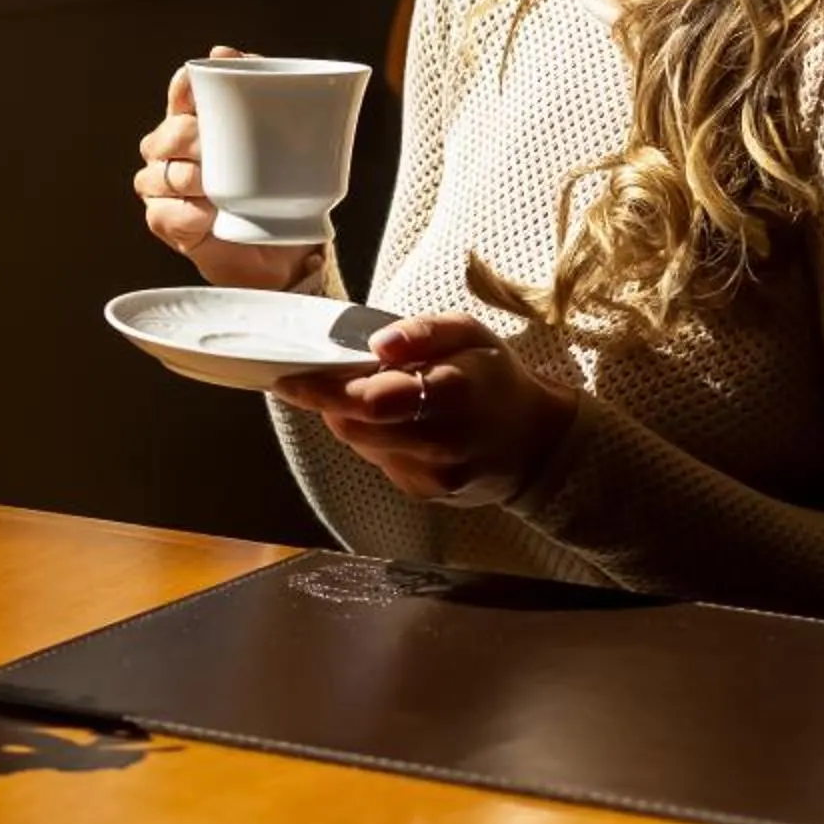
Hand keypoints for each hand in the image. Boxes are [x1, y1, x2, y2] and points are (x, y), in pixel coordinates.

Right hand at [134, 46, 316, 290]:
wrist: (279, 243)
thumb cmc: (274, 185)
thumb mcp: (278, 136)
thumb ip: (259, 90)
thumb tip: (225, 52)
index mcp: (194, 119)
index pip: (181, 91)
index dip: (186, 88)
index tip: (204, 92)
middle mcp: (170, 149)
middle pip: (169, 133)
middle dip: (192, 139)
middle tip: (215, 150)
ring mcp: (161, 185)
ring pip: (161, 174)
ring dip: (191, 179)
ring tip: (216, 188)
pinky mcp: (164, 221)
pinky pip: (163, 213)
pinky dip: (188, 214)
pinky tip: (208, 215)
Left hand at [273, 313, 574, 506]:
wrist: (533, 442)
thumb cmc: (494, 378)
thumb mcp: (470, 333)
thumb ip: (423, 331)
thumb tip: (378, 344)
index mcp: (454, 392)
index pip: (372, 398)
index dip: (323, 390)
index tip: (289, 378)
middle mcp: (441, 441)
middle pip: (355, 425)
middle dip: (328, 400)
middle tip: (318, 376)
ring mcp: (432, 474)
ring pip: (360, 442)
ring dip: (351, 416)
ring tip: (371, 393)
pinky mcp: (423, 492)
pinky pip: (377, 460)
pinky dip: (373, 437)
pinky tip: (396, 422)